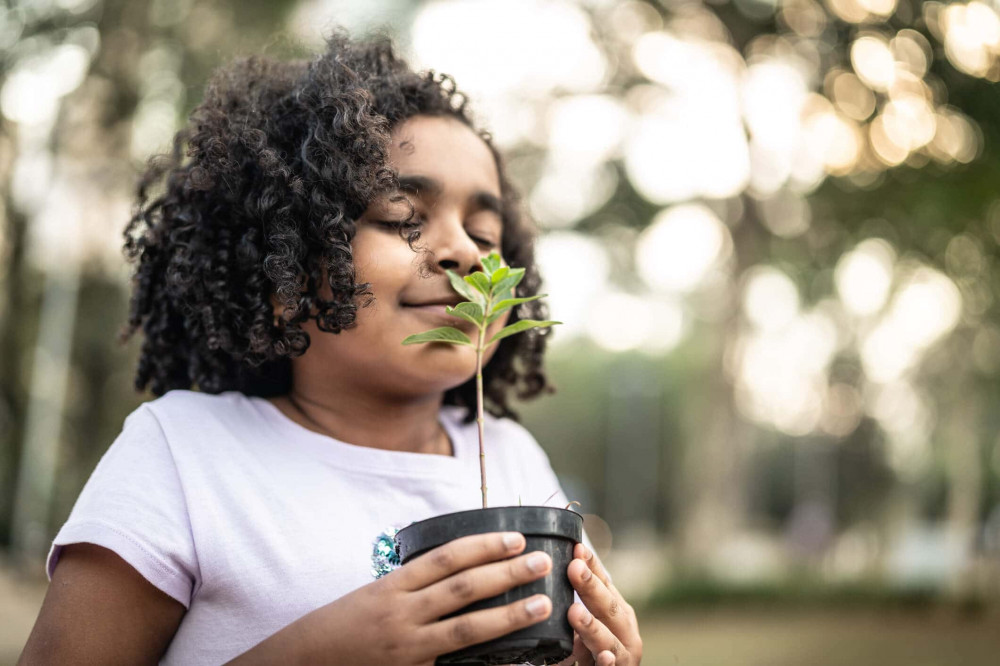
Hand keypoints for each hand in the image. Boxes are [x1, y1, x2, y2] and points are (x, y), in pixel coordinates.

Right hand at [255, 531, 552, 664]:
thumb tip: (459, 566)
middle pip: (462, 590)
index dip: (483, 546)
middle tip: (541, 561)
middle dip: (505, 573)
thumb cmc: (340, 626)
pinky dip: (486, 664)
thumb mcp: (373, 595)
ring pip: (466, 631)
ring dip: (508, 617)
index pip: (445, 559)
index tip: (515, 538)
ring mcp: (408, 650)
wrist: (302, 664)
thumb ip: (413, 585)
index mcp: (392, 588)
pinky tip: (514, 661)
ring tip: (541, 604)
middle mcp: (401, 616)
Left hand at [556, 543, 642, 665]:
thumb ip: (577, 600)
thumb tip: (551, 564)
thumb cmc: (592, 648)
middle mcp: (624, 630)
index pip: (605, 583)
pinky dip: (608, 663)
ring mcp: (622, 655)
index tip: (577, 548)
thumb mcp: (586, 622)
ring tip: (574, 613)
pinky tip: (604, 656)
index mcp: (617, 611)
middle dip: (592, 588)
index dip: (592, 566)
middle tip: (574, 568)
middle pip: (608, 608)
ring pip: (608, 641)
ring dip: (592, 626)